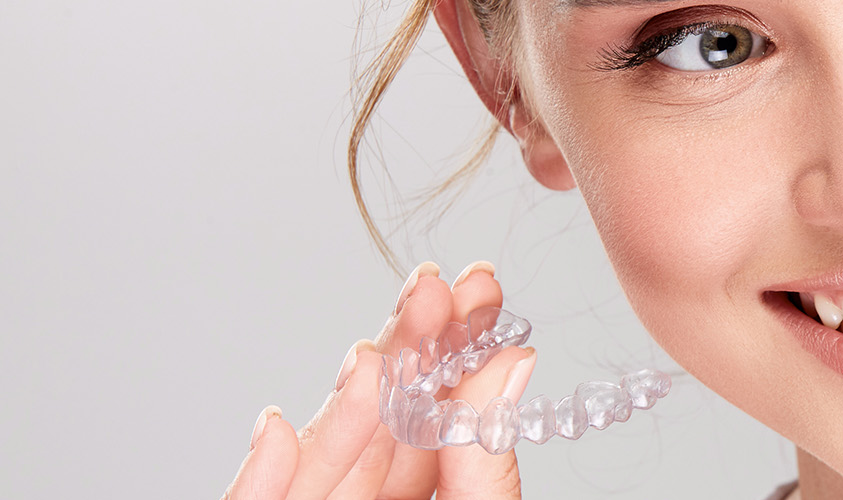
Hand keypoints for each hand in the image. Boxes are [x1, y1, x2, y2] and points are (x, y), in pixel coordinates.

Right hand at [223, 261, 536, 499]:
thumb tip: (514, 361)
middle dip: (401, 354)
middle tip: (434, 286)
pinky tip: (276, 428)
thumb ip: (486, 463)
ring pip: (317, 464)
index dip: (452, 355)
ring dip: (339, 406)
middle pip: (373, 428)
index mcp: (421, 497)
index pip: (434, 424)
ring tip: (369, 358)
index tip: (478, 290)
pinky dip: (260, 478)